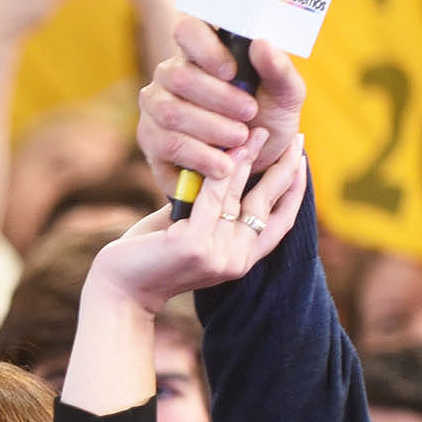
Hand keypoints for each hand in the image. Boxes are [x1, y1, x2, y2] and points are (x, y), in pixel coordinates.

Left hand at [83, 133, 307, 307]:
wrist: (119, 289)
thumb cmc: (149, 257)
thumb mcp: (189, 230)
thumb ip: (209, 208)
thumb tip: (224, 170)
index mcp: (240, 260)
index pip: (280, 223)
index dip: (295, 191)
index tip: (302, 161)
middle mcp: (235, 260)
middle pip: (268, 205)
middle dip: (285, 168)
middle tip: (297, 137)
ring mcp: (216, 254)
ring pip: (240, 196)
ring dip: (251, 159)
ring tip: (259, 132)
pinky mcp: (194, 244)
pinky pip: (212, 198)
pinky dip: (220, 171)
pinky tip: (228, 148)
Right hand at [140, 15, 304, 206]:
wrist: (257, 164)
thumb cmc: (268, 119)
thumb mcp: (286, 96)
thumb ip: (280, 69)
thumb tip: (261, 43)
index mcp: (202, 52)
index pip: (188, 29)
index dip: (206, 48)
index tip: (232, 71)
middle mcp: (171, 75)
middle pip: (179, 76)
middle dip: (219, 98)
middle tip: (250, 114)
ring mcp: (155, 109)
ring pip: (170, 113)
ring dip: (212, 130)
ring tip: (240, 141)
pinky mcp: (151, 143)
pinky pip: (166, 146)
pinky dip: (200, 158)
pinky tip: (224, 165)